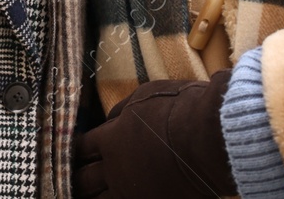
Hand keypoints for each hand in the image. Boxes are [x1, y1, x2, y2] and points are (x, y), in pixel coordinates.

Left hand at [73, 71, 235, 198]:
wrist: (211, 138)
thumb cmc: (182, 109)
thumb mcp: (146, 95)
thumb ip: (124, 110)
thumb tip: (111, 119)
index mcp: (112, 139)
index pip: (82, 147)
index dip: (76, 149)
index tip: (73, 152)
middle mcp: (117, 170)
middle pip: (84, 180)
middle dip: (76, 178)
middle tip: (72, 180)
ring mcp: (134, 192)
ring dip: (93, 197)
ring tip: (85, 195)